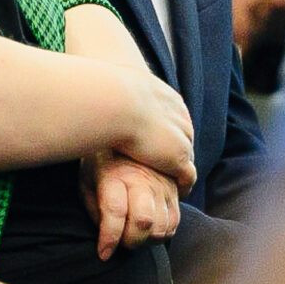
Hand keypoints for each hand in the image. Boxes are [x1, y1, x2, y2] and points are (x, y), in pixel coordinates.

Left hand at [80, 151, 180, 259]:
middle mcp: (141, 179)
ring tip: (134, 236)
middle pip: (143, 221)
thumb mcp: (87, 179)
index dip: (109, 238)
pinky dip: (161, 234)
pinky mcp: (175, 190)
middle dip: (130, 241)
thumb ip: (93, 207)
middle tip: (121, 242)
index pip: (115, 211)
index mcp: (115, 175)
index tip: (103, 253)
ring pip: (161, 226)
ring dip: (146, 240)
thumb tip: (106, 237)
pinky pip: (174, 222)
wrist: (130, 131)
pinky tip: (148, 231)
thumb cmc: (102, 162)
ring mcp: (162, 184)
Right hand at [112, 69, 195, 187]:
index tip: (158, 143)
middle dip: (177, 150)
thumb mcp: (117, 90)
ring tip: (173, 183)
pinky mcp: (178, 158)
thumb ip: (117, 95)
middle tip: (167, 166)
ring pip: (187, 157)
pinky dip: (183, 185)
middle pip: (185, 137)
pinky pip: (188, 177)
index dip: (168, 132)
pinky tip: (177, 193)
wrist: (116, 103)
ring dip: (180, 169)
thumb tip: (97, 91)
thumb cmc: (108, 96)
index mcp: (168, 99)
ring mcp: (181, 138)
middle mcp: (180, 117)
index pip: (175, 119)